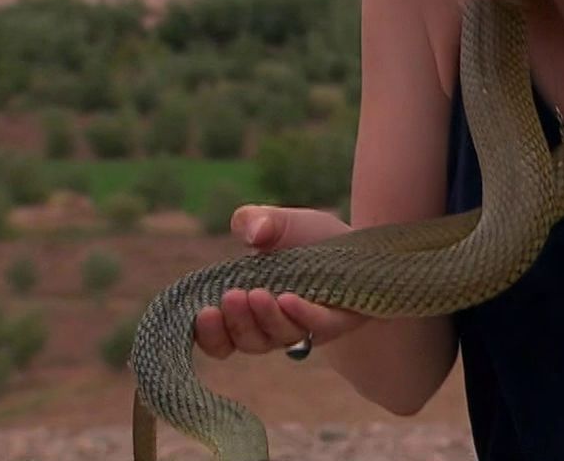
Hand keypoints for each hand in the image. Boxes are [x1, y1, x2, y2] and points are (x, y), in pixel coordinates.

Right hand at [191, 205, 371, 359]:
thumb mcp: (279, 223)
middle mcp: (272, 327)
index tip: (201, 312)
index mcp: (247, 311)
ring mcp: (304, 329)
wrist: (363, 246)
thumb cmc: (311, 238)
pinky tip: (289, 298)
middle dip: (234, 323)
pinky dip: (301, 314)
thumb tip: (253, 231)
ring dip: (265, 318)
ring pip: (278, 338)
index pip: (219, 338)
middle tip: (230, 297)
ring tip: (257, 293)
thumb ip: (255, 220)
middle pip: (245, 342)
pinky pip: (315, 327)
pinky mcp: (335, 324)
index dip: (207, 333)